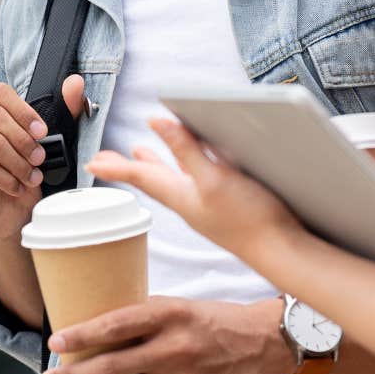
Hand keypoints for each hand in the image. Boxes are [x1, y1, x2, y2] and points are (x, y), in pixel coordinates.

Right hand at [0, 74, 86, 239]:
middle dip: (25, 141)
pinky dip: (9, 181)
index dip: (24, 112)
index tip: (42, 132)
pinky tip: (16, 188)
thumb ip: (63, 109)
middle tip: (39, 158)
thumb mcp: (47, 140)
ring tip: (31, 177)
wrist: (12, 214)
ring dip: (20, 164)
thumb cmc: (23, 173)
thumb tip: (75, 83)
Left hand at [40, 297, 295, 373]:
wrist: (268, 346)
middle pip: (108, 367)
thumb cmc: (221, 322)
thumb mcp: (183, 307)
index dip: (81, 335)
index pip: (114, 326)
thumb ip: (147, 317)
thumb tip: (103, 328)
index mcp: (169, 314)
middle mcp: (172, 348)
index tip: (56, 342)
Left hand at [86, 116, 300, 258]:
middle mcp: (190, 201)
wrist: (282, 251)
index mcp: (182, 195)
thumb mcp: (214, 179)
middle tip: (105, 159)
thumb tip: (157, 122)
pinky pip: (193, 183)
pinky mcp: (225, 206)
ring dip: (154, 166)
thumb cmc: (250, 220)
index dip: (116, 167)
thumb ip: (186, 150)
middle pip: (151, 179)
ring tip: (140, 153)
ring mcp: (207, 205)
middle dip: (128, 166)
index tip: (91, 161)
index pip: (140, 178)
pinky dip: (183, 169)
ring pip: (172, 180)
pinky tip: (192, 166)